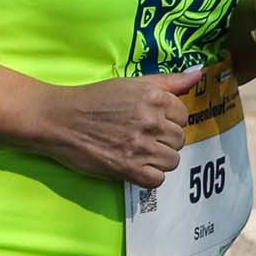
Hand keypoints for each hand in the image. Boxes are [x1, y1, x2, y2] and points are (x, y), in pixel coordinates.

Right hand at [33, 65, 203, 189]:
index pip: (183, 116)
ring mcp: (140, 146)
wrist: (57, 119)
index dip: (167, 120)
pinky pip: (157, 180)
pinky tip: (133, 165)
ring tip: (136, 151)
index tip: (148, 121)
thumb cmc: (92, 99)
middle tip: (139, 136)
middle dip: (163, 140)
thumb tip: (198, 75)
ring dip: (156, 159)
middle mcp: (150, 121)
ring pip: (172, 161)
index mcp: (154, 98)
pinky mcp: (128, 168)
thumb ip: (167, 81)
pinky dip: (147, 175)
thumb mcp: (130, 82)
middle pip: (179, 140)